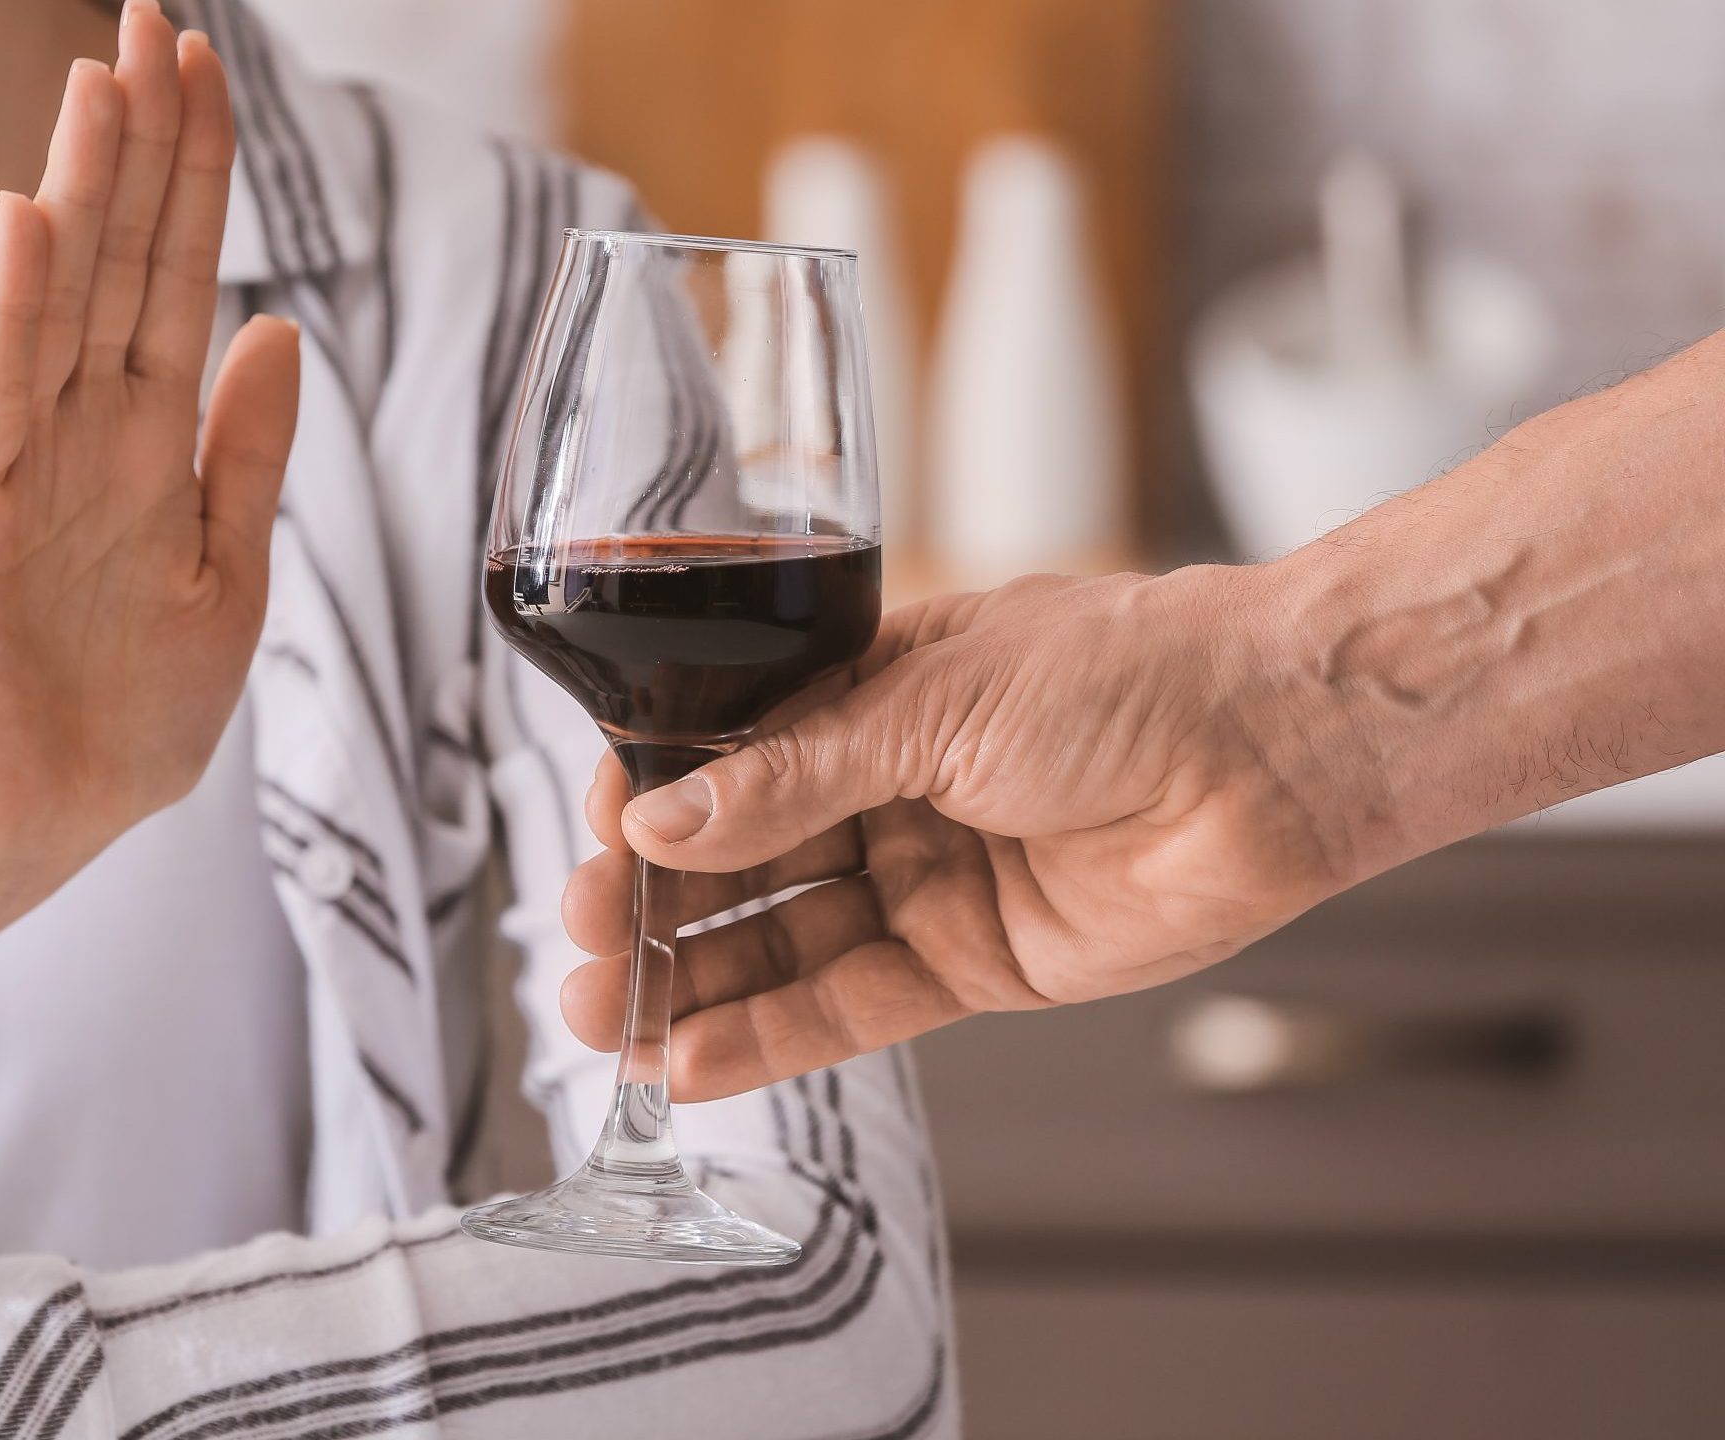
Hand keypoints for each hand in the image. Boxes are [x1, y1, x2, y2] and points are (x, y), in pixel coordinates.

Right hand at [0, 2, 302, 1036]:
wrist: (34, 821)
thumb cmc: (125, 714)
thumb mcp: (229, 575)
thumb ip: (248, 455)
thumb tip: (280, 328)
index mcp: (153, 441)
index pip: (180, 276)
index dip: (195, 176)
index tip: (204, 72)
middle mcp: (88, 429)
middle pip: (123, 257)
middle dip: (143, 143)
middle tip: (153, 21)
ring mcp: (24, 460)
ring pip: (64, 296)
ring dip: (85, 188)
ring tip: (101, 76)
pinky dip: (15, 305)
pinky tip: (33, 217)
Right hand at [560, 565, 1365, 1098]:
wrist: (1275, 746)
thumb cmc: (1126, 673)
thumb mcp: (931, 699)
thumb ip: (791, 773)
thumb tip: (658, 816)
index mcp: (868, 694)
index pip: (726, 760)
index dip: (654, 805)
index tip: (594, 843)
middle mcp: (888, 788)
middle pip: (742, 862)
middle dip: (655, 908)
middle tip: (584, 952)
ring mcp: (928, 878)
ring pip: (784, 942)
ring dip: (695, 983)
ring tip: (608, 1024)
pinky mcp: (973, 963)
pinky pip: (853, 1007)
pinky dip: (772, 1037)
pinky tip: (694, 1058)